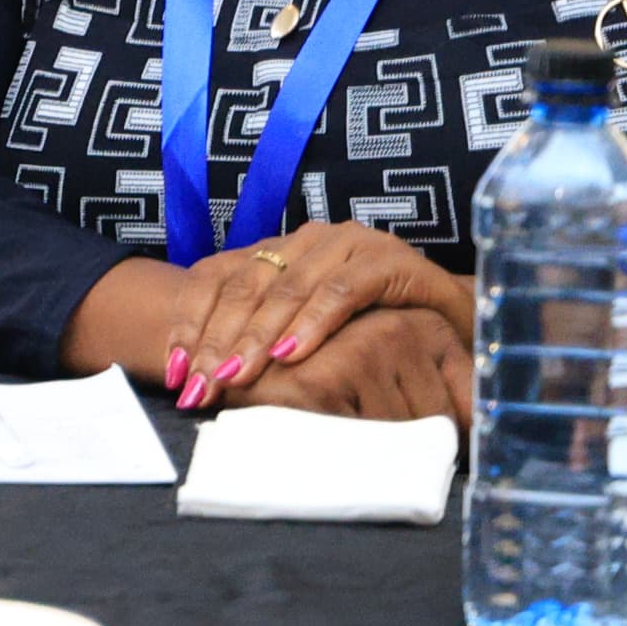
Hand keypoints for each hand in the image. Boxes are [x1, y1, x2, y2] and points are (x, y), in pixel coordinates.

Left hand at [167, 218, 474, 407]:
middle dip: (216, 340)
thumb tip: (199, 379)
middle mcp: (306, 239)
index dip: (188, 322)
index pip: (215, 277)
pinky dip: (313, 323)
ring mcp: (348, 244)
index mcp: (276, 250)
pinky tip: (291, 354)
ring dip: (256, 336)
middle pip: (244, 285)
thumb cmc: (371, 331)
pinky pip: (342, 291)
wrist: (453, 320)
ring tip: (234, 375)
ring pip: (287, 288)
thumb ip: (258, 341)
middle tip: (199, 386)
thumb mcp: (304, 334)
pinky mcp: (388, 260)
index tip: (173, 370)